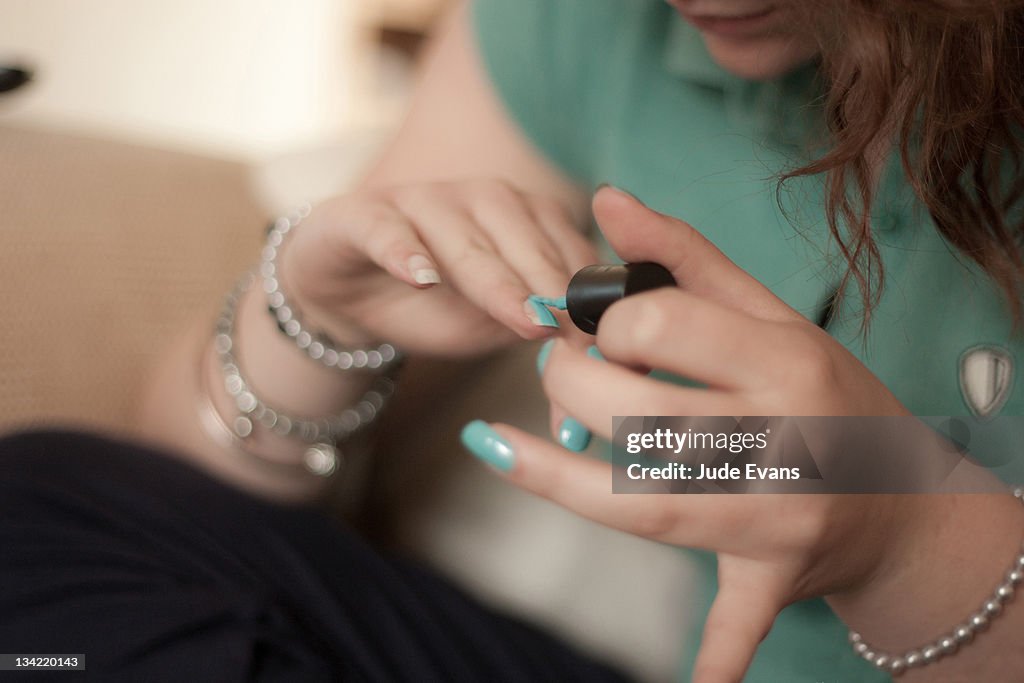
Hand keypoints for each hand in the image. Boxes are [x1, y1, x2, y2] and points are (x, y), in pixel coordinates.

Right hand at [281, 180, 596, 355]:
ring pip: (466, 239)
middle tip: (571, 334)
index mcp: (528, 219)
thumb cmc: (435, 305)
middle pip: (524, 244)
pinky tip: (419, 274)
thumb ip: (541, 337)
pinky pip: (387, 228)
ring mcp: (422, 201)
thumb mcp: (496, 327)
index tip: (608, 347)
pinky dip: (403, 250)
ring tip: (521, 315)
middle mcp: (482, 199)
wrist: (349, 292)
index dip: (587, 302)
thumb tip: (585, 392)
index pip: (569, 255)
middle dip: (550, 293)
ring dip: (495, 279)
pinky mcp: (363, 214)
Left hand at [462, 186, 929, 681]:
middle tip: (554, 370)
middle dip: (569, 386)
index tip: (592, 327)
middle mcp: (784, 436)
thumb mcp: (771, 315)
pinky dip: (714, 658)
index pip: (657, 328)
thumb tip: (605, 199)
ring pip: (644, 499)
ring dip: (557, 473)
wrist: (905, 501)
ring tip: (503, 443)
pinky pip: (738, 619)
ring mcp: (779, 513)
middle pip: (635, 414)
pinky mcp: (774, 575)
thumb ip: (685, 258)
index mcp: (784, 359)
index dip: (602, 323)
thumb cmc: (827, 394)